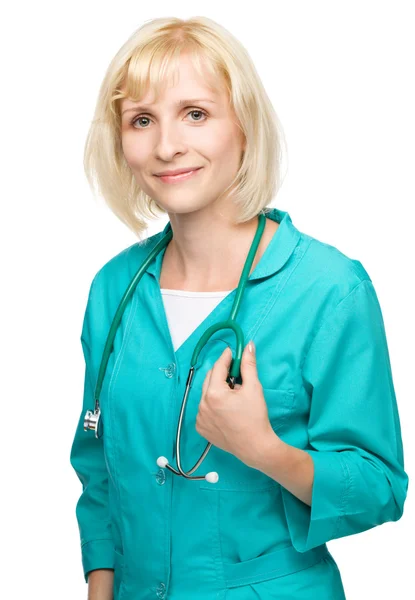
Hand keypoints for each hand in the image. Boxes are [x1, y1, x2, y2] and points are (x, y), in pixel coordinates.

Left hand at [195, 340, 274, 466]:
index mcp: (214, 393)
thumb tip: (249, 346)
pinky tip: (226, 409)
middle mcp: (202, 405)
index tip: (232, 352)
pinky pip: (204, 409)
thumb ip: (248, 365)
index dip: (225, 358)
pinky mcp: (201, 428)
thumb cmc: (255, 417)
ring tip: (233, 396)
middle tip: (235, 374)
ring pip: (206, 395)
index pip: (217, 368)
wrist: (255, 447)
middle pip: (210, 380)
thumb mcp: (253, 388)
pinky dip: (212, 405)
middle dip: (221, 374)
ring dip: (217, 390)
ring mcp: (200, 417)